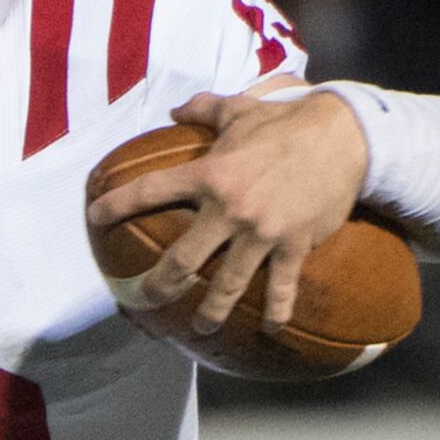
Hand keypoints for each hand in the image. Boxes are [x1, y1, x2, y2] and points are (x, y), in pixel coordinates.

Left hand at [84, 87, 368, 334]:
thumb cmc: (287, 122)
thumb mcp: (240, 109)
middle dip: (158, 287)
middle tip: (145, 300)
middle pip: (181, 261)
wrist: (345, 136)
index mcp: (209, 174)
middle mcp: (230, 209)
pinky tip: (270, 330)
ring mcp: (262, 233)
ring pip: (227, 285)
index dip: (117, 204)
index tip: (94, 217)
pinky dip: (276, 313)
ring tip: (201, 326)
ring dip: (211, 311)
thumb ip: (204, 109)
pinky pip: (281, 288)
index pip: (150, 191)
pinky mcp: (294, 245)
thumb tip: (175, 109)